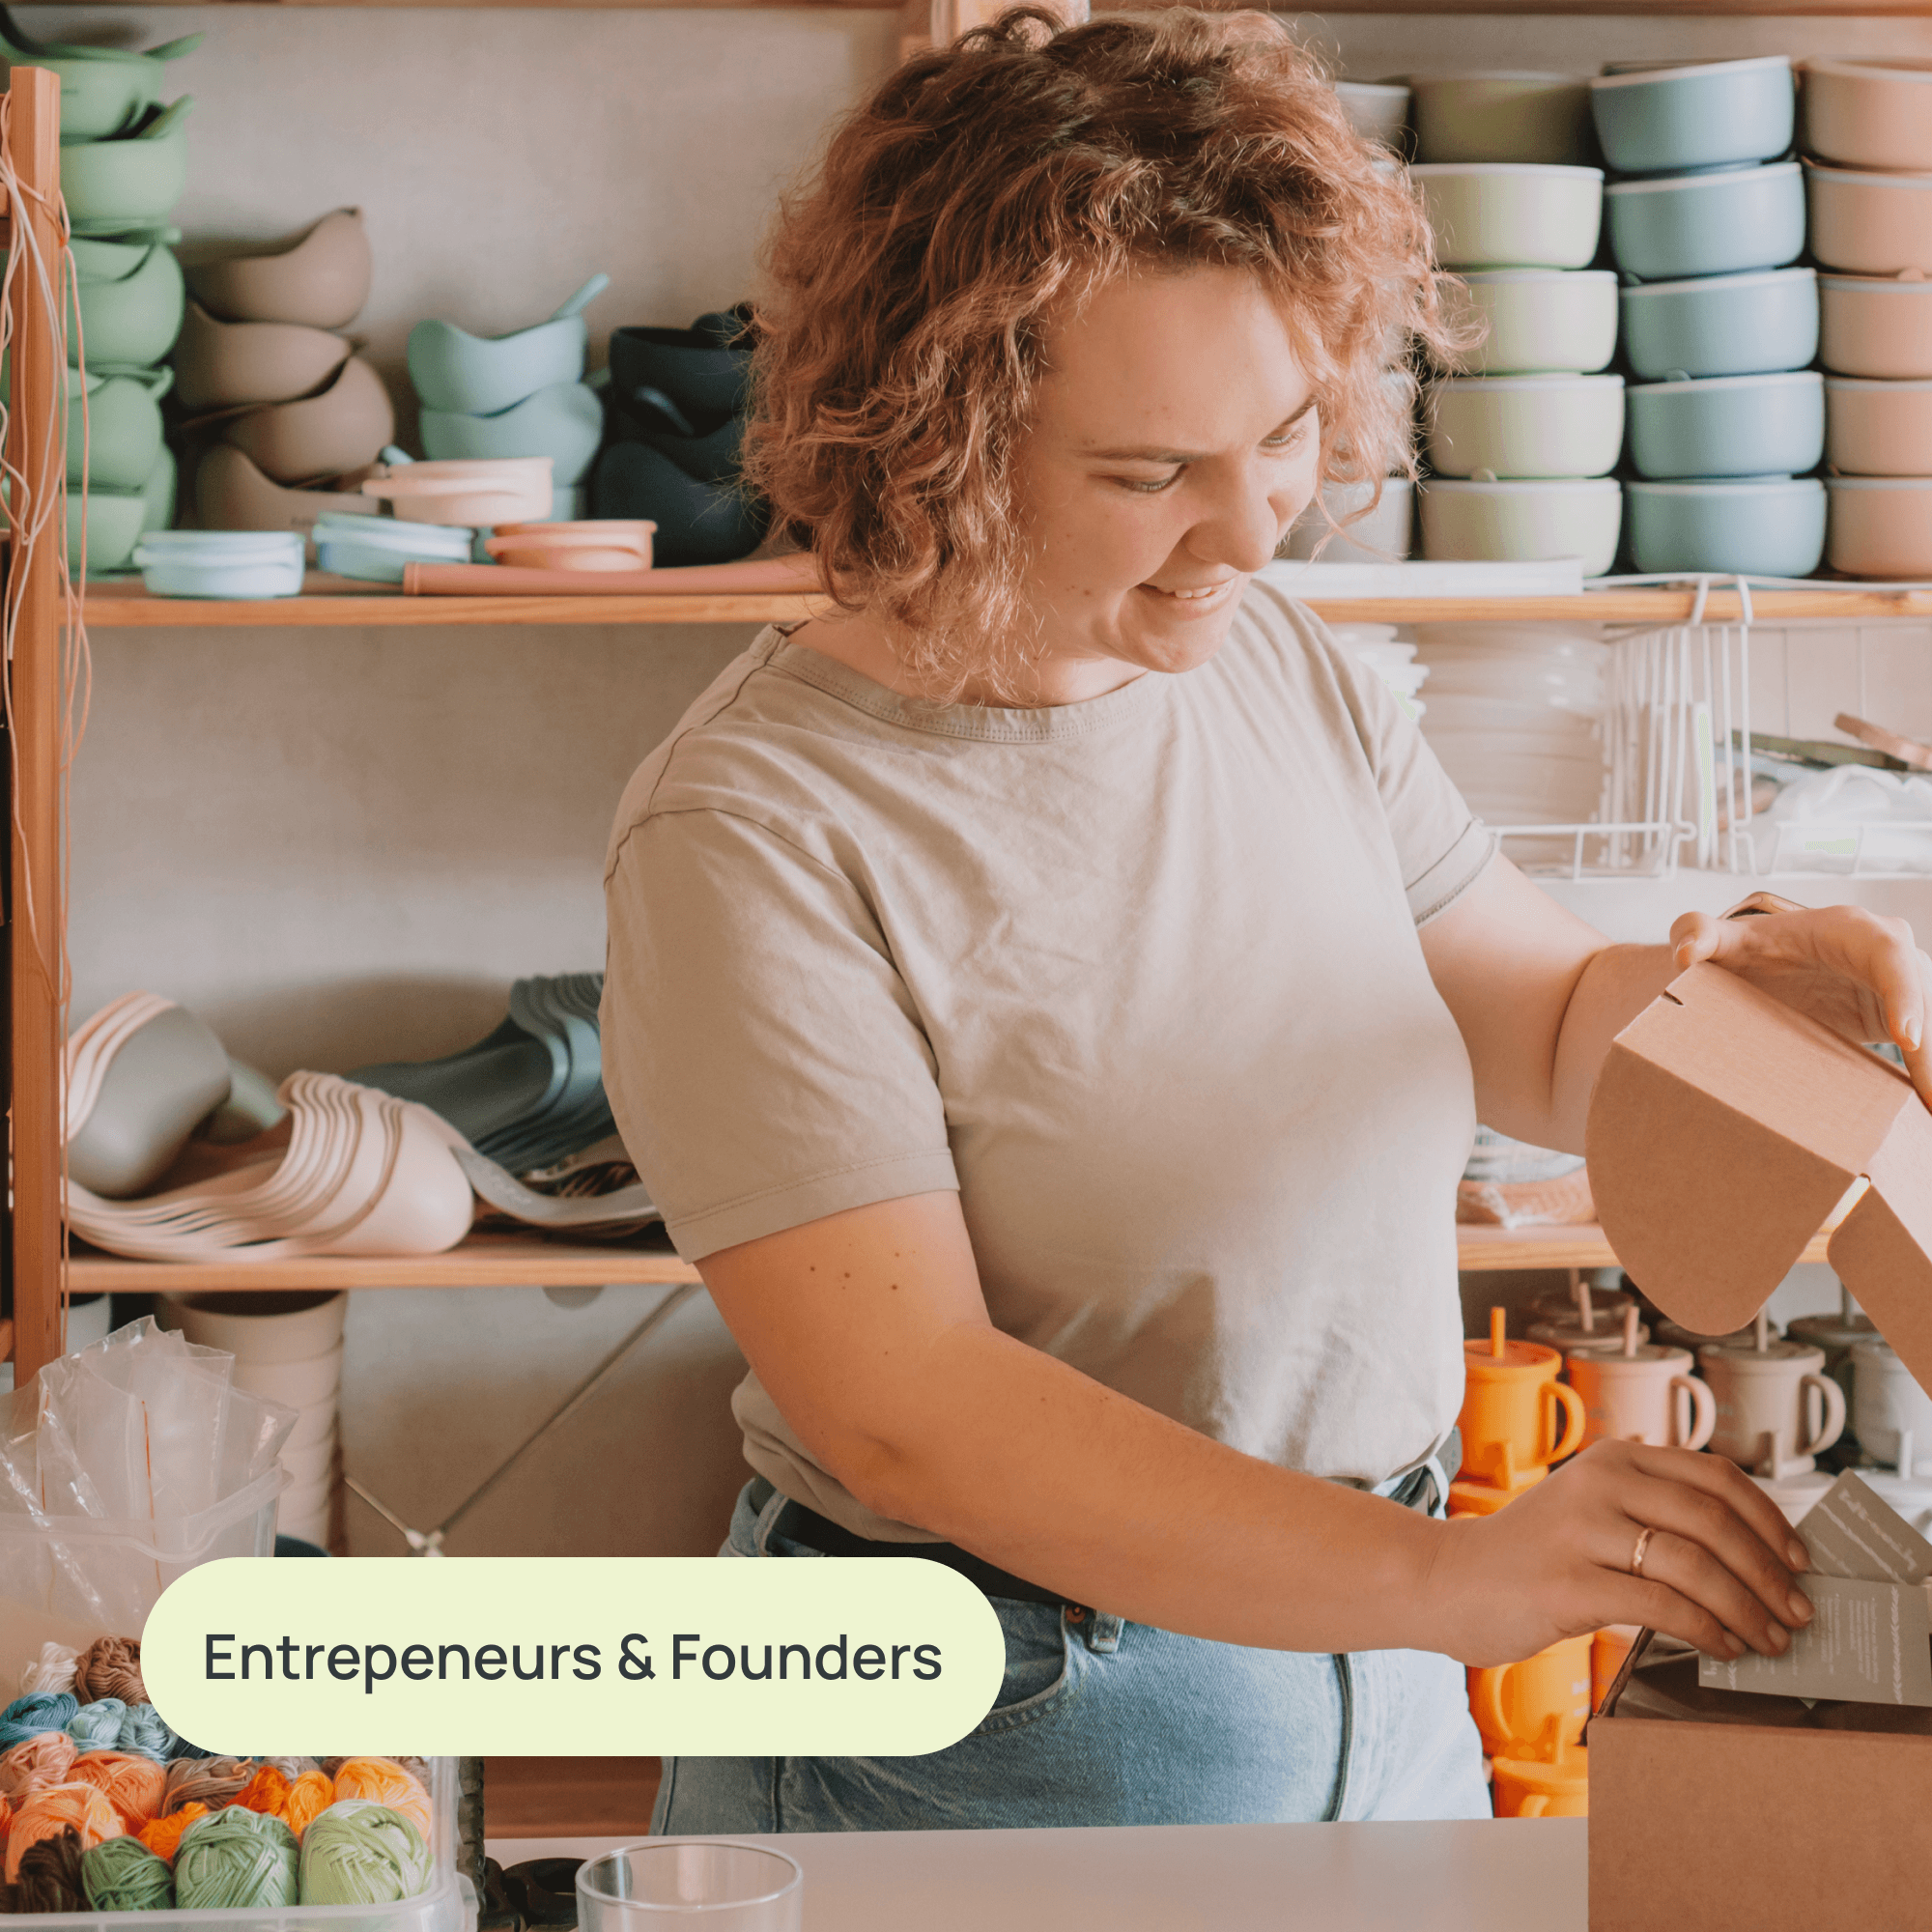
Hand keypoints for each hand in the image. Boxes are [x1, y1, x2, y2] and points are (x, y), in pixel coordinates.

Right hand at [1417, 1439, 1812, 1668]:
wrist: (1446, 1580)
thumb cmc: (1531, 1555)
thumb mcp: (1590, 1509)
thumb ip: (1651, 1511)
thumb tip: (1751, 1549)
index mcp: (1612, 1457)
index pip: (1716, 1476)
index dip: (1770, 1520)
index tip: (1799, 1560)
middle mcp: (1598, 1482)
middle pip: (1714, 1520)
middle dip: (1769, 1572)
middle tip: (1796, 1611)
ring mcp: (1579, 1531)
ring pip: (1695, 1565)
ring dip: (1747, 1608)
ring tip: (1767, 1638)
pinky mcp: (1566, 1584)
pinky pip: (1662, 1607)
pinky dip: (1707, 1630)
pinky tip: (1722, 1647)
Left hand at [1670, 901, 1931, 1108]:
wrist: (1767, 965)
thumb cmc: (1751, 948)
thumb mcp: (1723, 938)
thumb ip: (1697, 933)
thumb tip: (1685, 955)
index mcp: (1849, 929)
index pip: (1887, 952)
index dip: (1903, 991)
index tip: (1906, 1036)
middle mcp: (1887, 953)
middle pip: (1924, 993)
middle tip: (1931, 1094)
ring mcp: (1901, 986)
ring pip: (1930, 1026)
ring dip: (1931, 1068)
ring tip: (1931, 1107)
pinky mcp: (1903, 1017)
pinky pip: (1925, 1047)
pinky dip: (1926, 1076)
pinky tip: (1925, 1109)